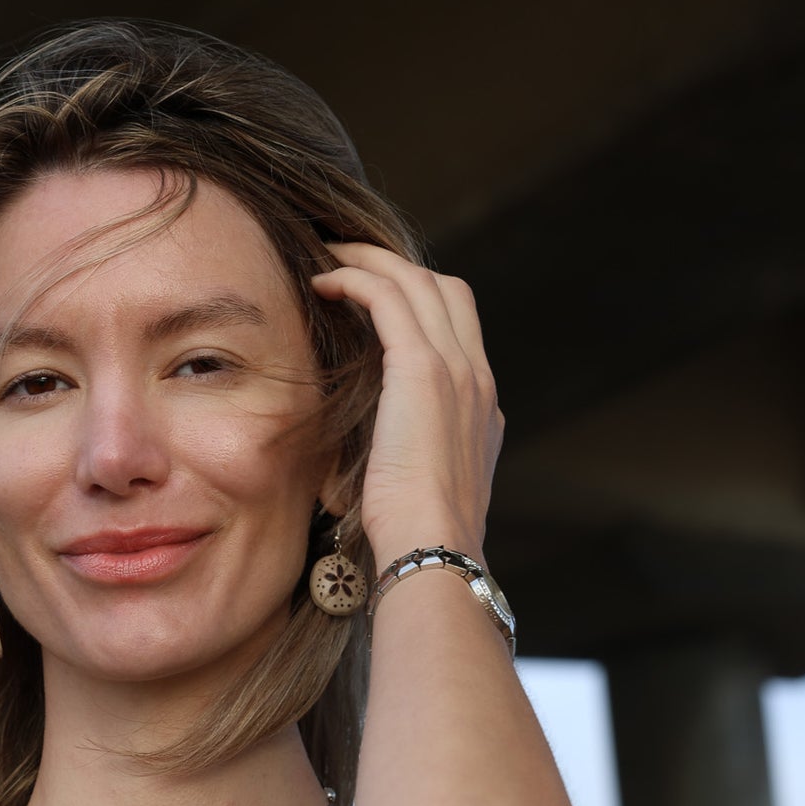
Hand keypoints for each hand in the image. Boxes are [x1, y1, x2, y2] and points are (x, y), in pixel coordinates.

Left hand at [310, 243, 503, 565]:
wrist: (433, 547)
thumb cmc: (414, 537)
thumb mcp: (420, 490)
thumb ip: (408, 459)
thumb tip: (374, 462)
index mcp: (481, 406)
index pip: (459, 328)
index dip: (419, 303)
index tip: (374, 301)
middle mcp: (477, 377)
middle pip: (446, 290)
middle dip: (396, 266)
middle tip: (347, 261)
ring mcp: (457, 368)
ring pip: (418, 282)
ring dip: (370, 261)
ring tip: (328, 259)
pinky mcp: (423, 368)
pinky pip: (388, 296)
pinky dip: (356, 279)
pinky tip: (323, 283)